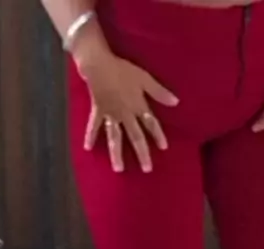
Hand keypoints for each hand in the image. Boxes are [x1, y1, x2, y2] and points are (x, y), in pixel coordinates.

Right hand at [75, 38, 177, 171]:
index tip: (164, 148)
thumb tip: (176, 102)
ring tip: (119, 169)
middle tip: (147, 169)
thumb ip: (159, 92)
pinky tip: (87, 148)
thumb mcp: (144, 78)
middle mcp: (125, 114)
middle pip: (135, 136)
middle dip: (141, 152)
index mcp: (138, 106)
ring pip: (115, 138)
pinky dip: (90, 136)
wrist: (99, 64)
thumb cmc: (123, 70)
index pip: (151, 123)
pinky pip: (94, 126)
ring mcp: (111, 115)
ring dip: (116, 153)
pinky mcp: (98, 111)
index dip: (158, 135)